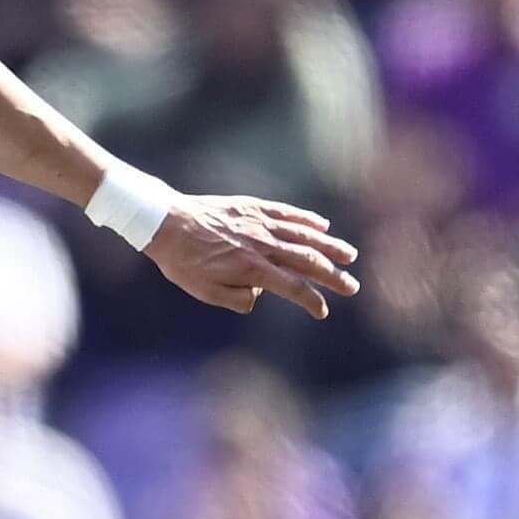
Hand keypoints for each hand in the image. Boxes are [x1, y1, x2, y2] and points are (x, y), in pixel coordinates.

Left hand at [146, 194, 360, 318]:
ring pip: (304, 235)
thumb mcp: (205, 292)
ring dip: (330, 246)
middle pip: (308, 262)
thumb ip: (237, 299)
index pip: (294, 288)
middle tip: (352, 286)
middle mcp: (262, 246)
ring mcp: (260, 224)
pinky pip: (287, 212)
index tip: (322, 311)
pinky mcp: (253, 207)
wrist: (166, 223)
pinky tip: (323, 224)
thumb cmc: (182, 261)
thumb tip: (259, 296)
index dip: (312, 301)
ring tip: (349, 255)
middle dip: (333, 276)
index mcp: (252, 269)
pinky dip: (307, 219)